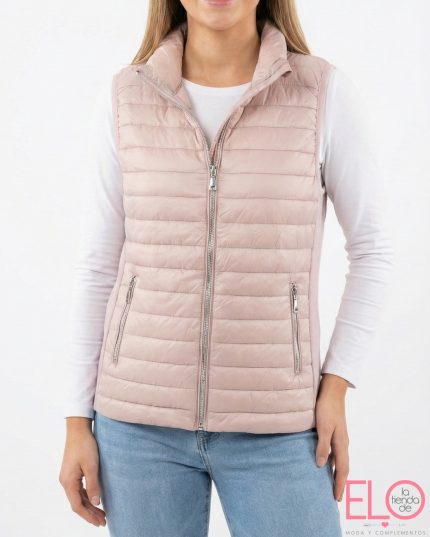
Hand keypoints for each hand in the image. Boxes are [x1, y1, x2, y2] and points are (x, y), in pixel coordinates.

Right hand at [59, 417, 105, 526]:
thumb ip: (93, 485)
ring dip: (89, 506)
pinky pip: (79, 490)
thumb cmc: (84, 445)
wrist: (78, 429)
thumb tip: (96, 502)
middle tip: (103, 521)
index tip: (99, 522)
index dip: (88, 515)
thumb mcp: (91, 466)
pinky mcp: (72, 472)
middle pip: (77, 503)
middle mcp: (66, 482)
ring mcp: (68, 477)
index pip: (77, 505)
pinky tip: (95, 500)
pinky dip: (87, 497)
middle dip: (90, 513)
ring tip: (101, 514)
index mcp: (68, 482)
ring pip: (78, 497)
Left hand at [315, 373, 349, 501]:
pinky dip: (333, 461)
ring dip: (337, 472)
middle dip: (340, 482)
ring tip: (331, 482)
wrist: (332, 390)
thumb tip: (321, 465)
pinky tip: (326, 461)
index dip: (339, 484)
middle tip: (336, 496)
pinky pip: (335, 451)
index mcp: (341, 443)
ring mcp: (340, 437)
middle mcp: (342, 442)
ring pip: (340, 459)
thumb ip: (322, 446)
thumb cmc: (327, 408)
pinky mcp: (335, 431)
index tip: (337, 498)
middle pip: (343, 467)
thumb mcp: (323, 427)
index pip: (342, 469)